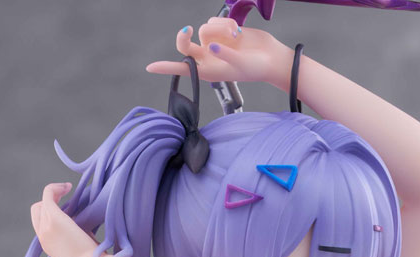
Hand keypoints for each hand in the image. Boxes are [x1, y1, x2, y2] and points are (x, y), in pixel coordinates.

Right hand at [30, 183, 98, 256]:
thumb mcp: (78, 245)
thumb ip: (72, 232)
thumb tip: (77, 217)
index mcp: (47, 244)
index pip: (39, 221)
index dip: (50, 211)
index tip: (67, 205)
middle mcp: (43, 236)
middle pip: (37, 210)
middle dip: (49, 200)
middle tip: (66, 194)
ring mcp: (46, 227)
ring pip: (43, 202)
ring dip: (54, 192)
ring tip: (67, 188)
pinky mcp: (54, 219)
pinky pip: (48, 195)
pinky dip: (56, 188)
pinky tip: (68, 187)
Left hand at [146, 16, 292, 85]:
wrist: (270, 57)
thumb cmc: (256, 68)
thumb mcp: (240, 65)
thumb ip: (224, 55)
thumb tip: (210, 45)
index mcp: (208, 71)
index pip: (183, 69)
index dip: (166, 68)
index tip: (149, 68)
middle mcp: (208, 58)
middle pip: (185, 44)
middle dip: (184, 36)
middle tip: (187, 30)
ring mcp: (214, 43)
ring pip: (204, 28)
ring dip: (218, 29)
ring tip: (235, 36)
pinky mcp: (222, 32)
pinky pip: (215, 21)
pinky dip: (225, 24)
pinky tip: (237, 32)